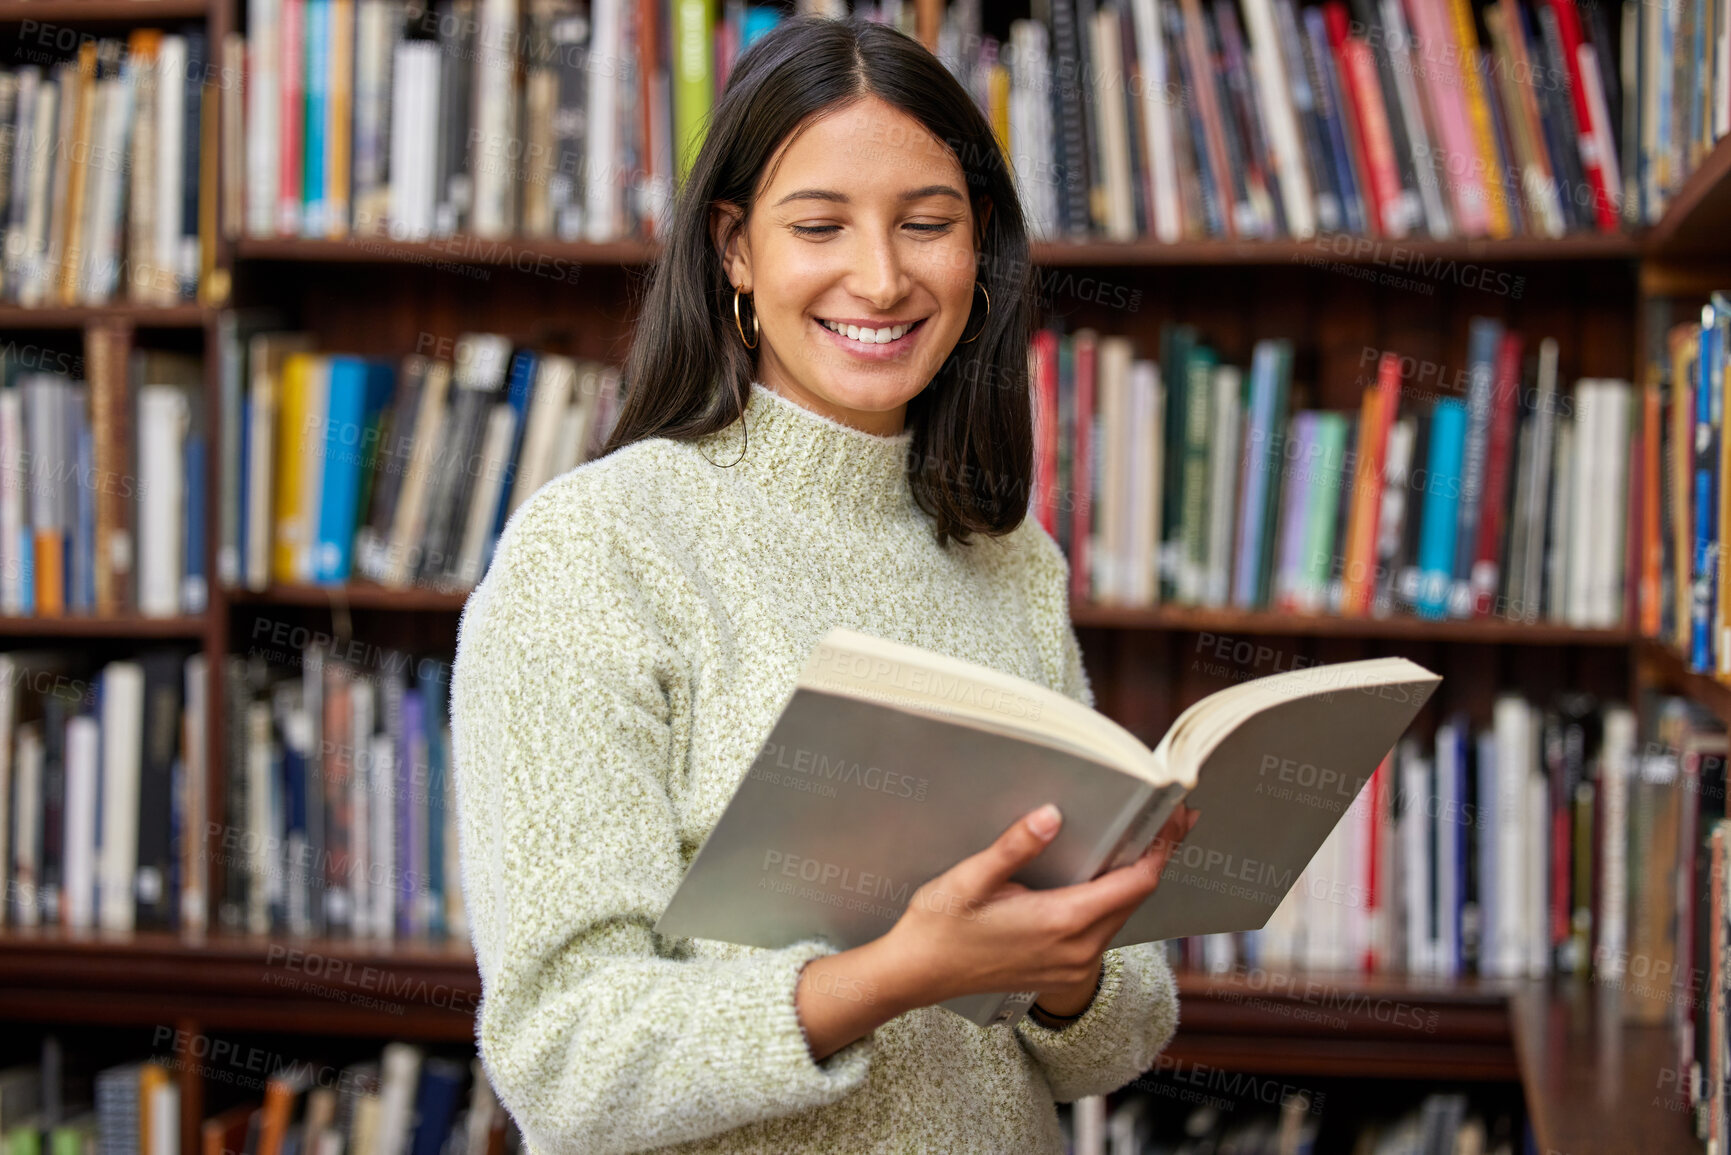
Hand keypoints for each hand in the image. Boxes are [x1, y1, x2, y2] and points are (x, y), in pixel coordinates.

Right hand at [794, 800, 1197, 1058]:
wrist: (917, 976)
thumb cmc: (938, 926)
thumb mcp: (969, 880)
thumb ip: (1014, 848)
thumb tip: (1052, 815)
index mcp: (1060, 923)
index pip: (1135, 884)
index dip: (1161, 848)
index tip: (1177, 817)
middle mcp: (1077, 950)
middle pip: (1135, 898)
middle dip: (1155, 856)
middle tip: (1170, 817)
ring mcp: (1072, 966)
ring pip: (1121, 916)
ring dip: (1135, 880)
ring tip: (1145, 841)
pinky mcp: (1063, 972)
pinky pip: (1103, 932)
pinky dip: (1114, 902)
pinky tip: (1106, 878)